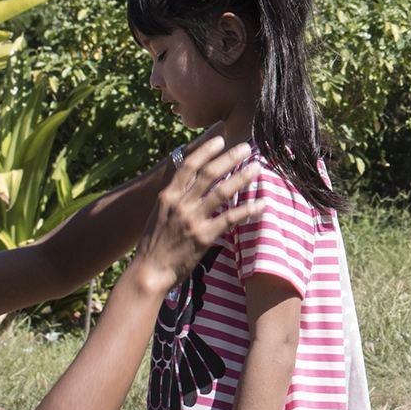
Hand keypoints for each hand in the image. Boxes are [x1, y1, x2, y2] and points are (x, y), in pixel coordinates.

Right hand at [127, 136, 256, 294]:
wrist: (148, 272)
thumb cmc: (154, 245)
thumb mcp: (159, 215)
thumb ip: (175, 198)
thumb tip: (190, 183)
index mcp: (167, 196)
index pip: (188, 165)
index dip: (205, 149)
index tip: (220, 137)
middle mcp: (180, 204)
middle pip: (209, 173)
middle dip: (230, 157)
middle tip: (247, 147)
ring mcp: (193, 219)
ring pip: (222, 191)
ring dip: (242, 177)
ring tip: (258, 167)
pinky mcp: (204, 236)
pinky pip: (231, 218)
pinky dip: (248, 210)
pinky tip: (262, 204)